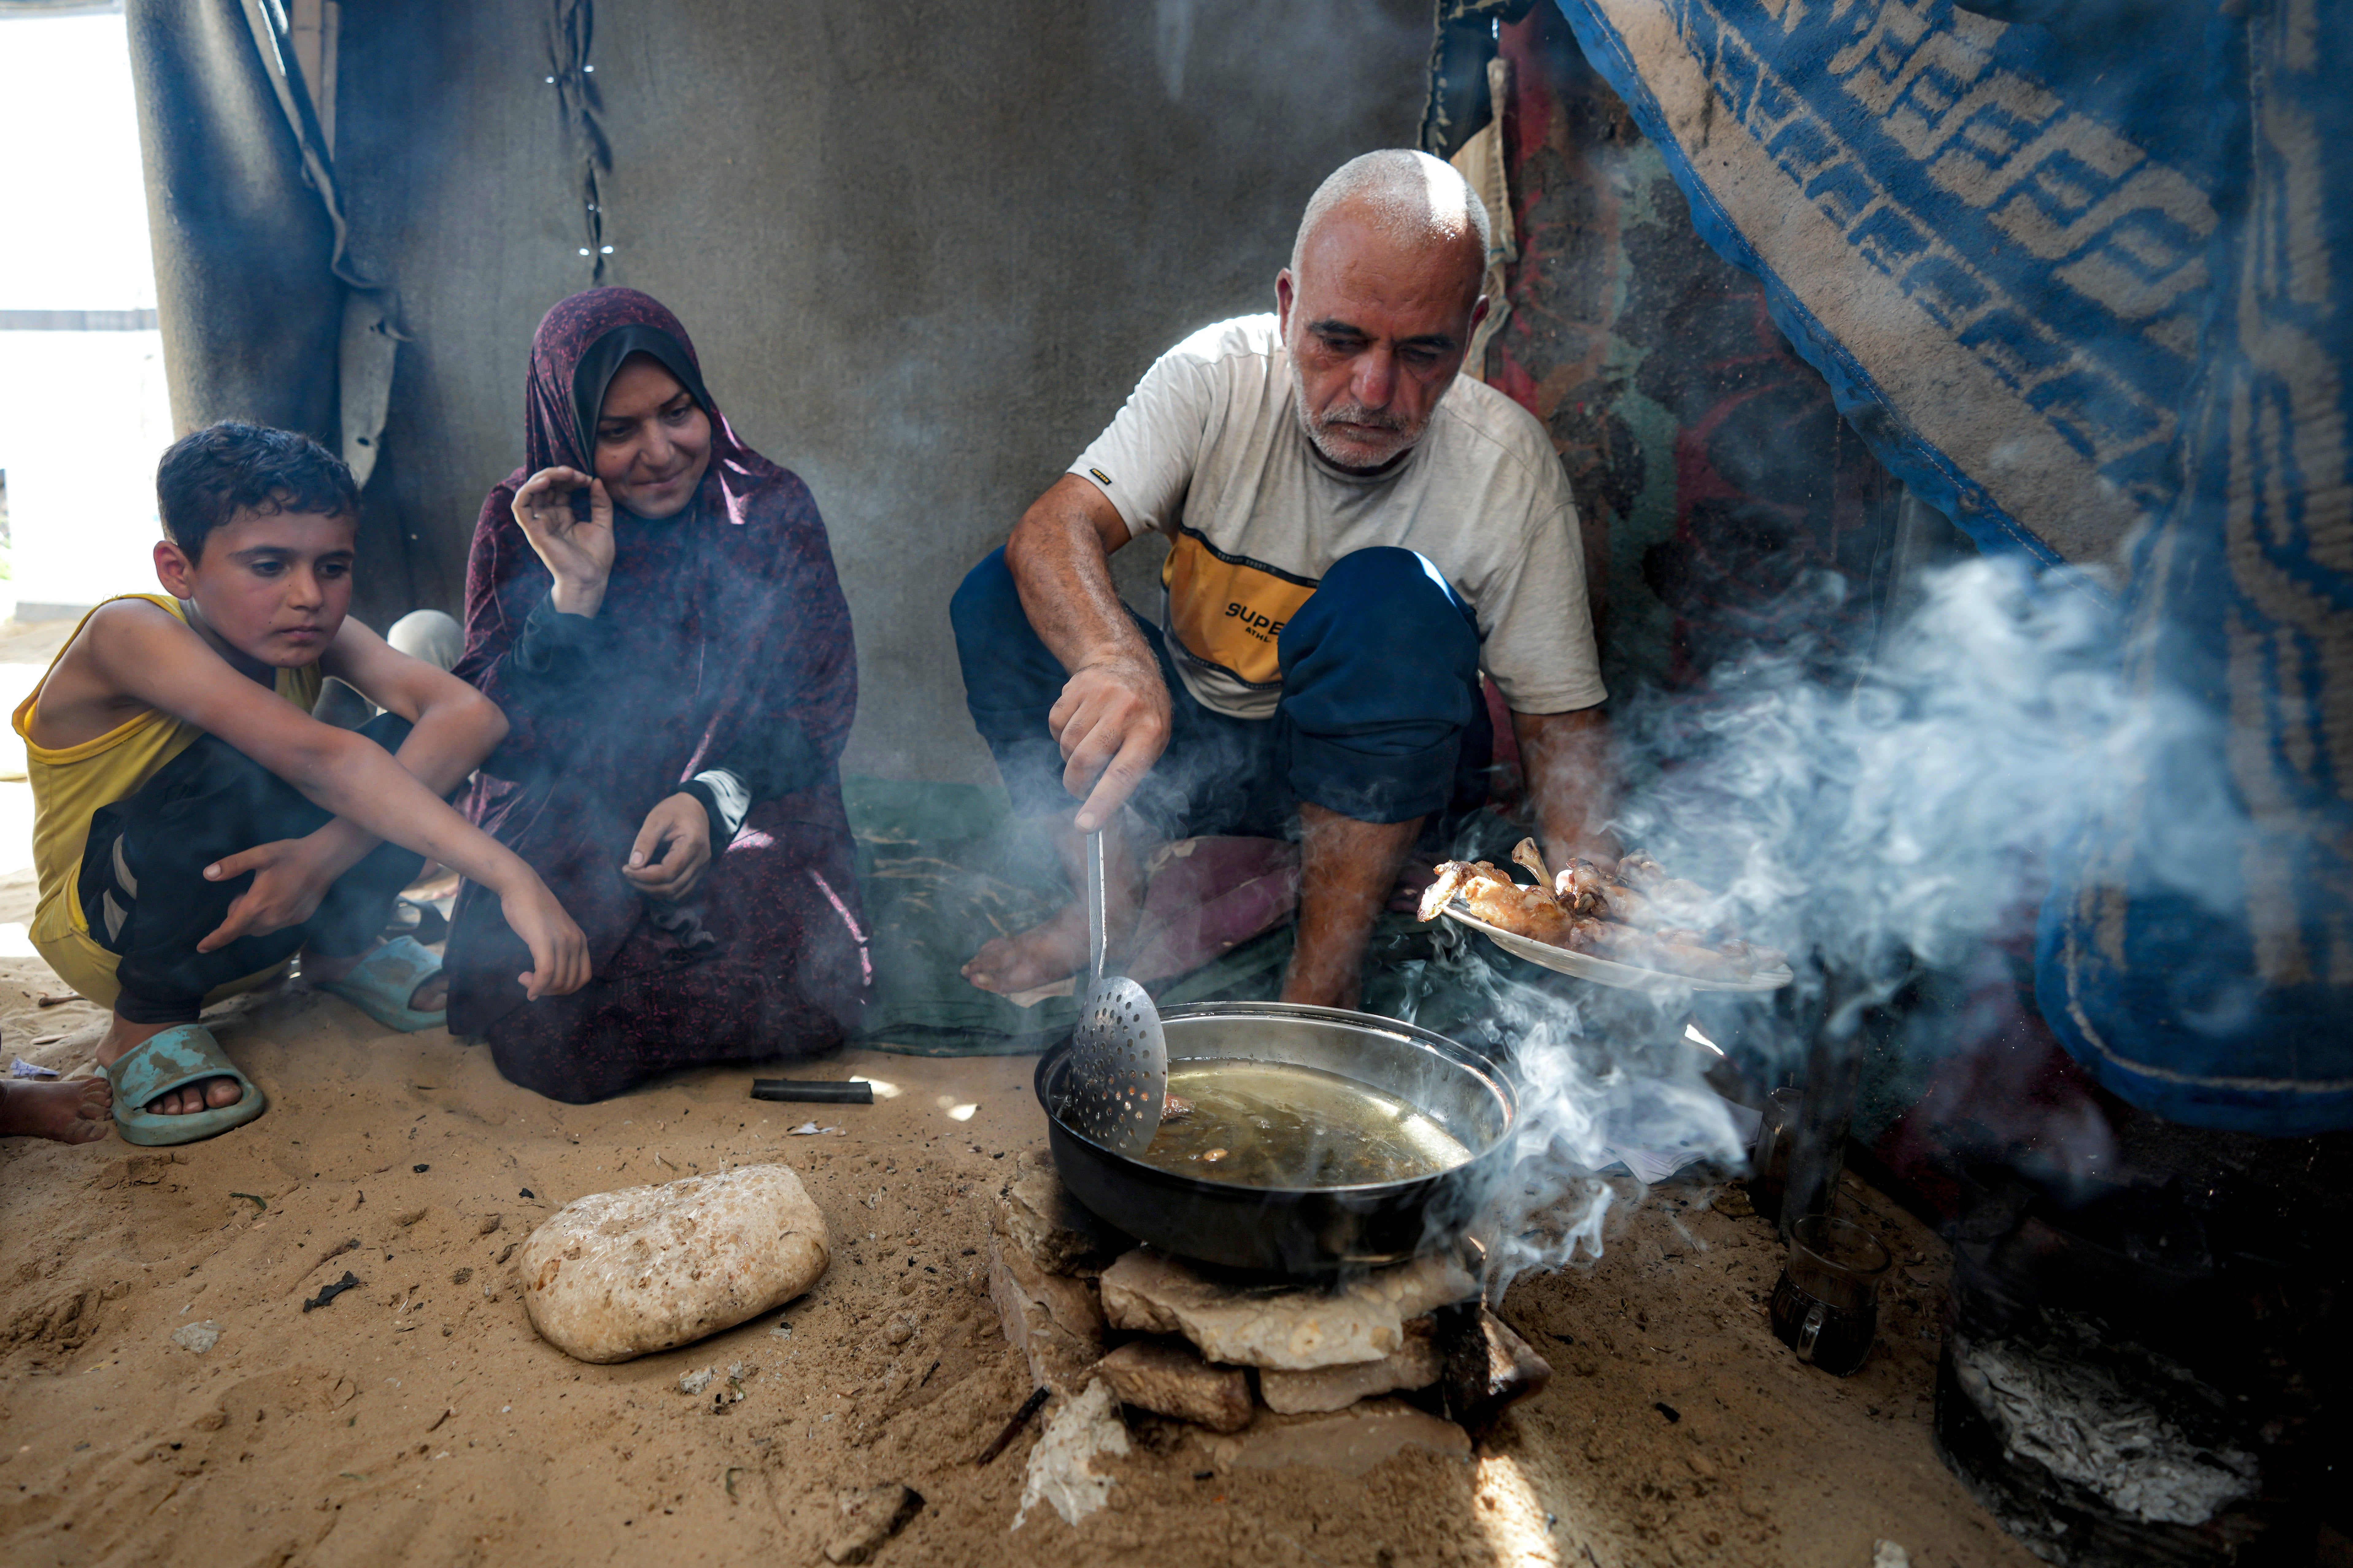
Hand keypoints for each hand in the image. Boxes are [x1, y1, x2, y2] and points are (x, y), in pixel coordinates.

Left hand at [197, 837, 340, 951]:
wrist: (326, 859)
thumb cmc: (291, 855)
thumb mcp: (260, 854)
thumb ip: (233, 865)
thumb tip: (207, 874)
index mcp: (257, 904)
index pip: (230, 930)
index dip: (214, 940)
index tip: (201, 948)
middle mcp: (271, 918)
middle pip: (243, 930)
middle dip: (236, 918)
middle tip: (242, 894)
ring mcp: (287, 920)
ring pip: (259, 930)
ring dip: (251, 919)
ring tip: (258, 896)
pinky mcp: (299, 919)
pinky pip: (275, 925)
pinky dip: (268, 918)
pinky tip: (276, 898)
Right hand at [498, 877, 590, 999]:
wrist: (521, 886)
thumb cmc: (532, 909)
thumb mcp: (554, 931)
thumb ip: (557, 949)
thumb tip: (549, 976)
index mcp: (580, 940)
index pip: (583, 977)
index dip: (566, 989)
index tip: (548, 986)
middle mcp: (576, 942)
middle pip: (571, 983)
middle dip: (551, 991)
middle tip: (533, 985)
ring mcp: (562, 941)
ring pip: (558, 981)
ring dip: (540, 988)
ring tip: (524, 979)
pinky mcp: (544, 941)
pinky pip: (546, 974)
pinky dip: (536, 986)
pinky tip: (526, 986)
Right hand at [511, 466, 615, 616]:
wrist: (591, 579)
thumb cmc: (596, 558)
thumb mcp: (603, 524)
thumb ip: (601, 502)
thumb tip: (596, 480)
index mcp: (563, 515)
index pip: (559, 488)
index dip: (570, 478)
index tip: (588, 478)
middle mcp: (549, 517)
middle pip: (544, 486)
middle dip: (558, 474)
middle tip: (576, 473)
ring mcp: (539, 523)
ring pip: (530, 491)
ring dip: (544, 477)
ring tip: (563, 473)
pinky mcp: (533, 530)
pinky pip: (520, 506)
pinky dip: (528, 490)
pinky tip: (544, 482)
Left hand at [621, 793, 712, 900]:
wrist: (695, 809)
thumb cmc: (674, 810)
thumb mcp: (656, 819)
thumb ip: (645, 841)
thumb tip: (633, 865)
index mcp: (693, 843)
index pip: (668, 872)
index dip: (644, 876)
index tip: (626, 869)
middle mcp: (701, 859)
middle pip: (672, 887)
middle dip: (645, 885)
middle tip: (627, 874)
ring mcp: (702, 867)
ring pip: (677, 894)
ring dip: (654, 891)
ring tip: (637, 879)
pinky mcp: (699, 872)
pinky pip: (682, 891)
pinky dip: (664, 892)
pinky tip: (650, 882)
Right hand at [1047, 651, 1170, 831]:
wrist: (1125, 663)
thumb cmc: (1142, 714)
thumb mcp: (1151, 741)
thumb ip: (1129, 772)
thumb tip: (1098, 808)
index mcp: (1150, 731)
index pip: (1122, 774)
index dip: (1102, 803)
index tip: (1085, 826)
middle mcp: (1125, 711)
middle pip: (1085, 761)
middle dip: (1076, 784)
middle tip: (1080, 788)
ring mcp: (1099, 695)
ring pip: (1067, 746)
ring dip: (1071, 757)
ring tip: (1088, 745)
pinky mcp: (1076, 687)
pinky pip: (1055, 726)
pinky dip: (1061, 734)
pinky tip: (1079, 723)